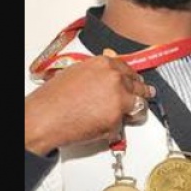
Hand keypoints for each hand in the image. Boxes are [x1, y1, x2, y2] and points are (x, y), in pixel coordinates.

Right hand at [25, 54, 154, 154]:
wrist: (45, 118)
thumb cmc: (54, 98)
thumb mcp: (77, 72)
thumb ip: (98, 71)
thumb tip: (110, 69)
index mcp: (105, 64)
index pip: (129, 69)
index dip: (133, 78)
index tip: (137, 81)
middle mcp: (115, 78)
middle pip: (139, 85)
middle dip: (141, 92)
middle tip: (145, 96)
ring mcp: (118, 98)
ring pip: (140, 104)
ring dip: (136, 109)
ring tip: (132, 114)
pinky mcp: (117, 118)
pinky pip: (125, 122)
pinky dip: (119, 126)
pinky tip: (107, 125)